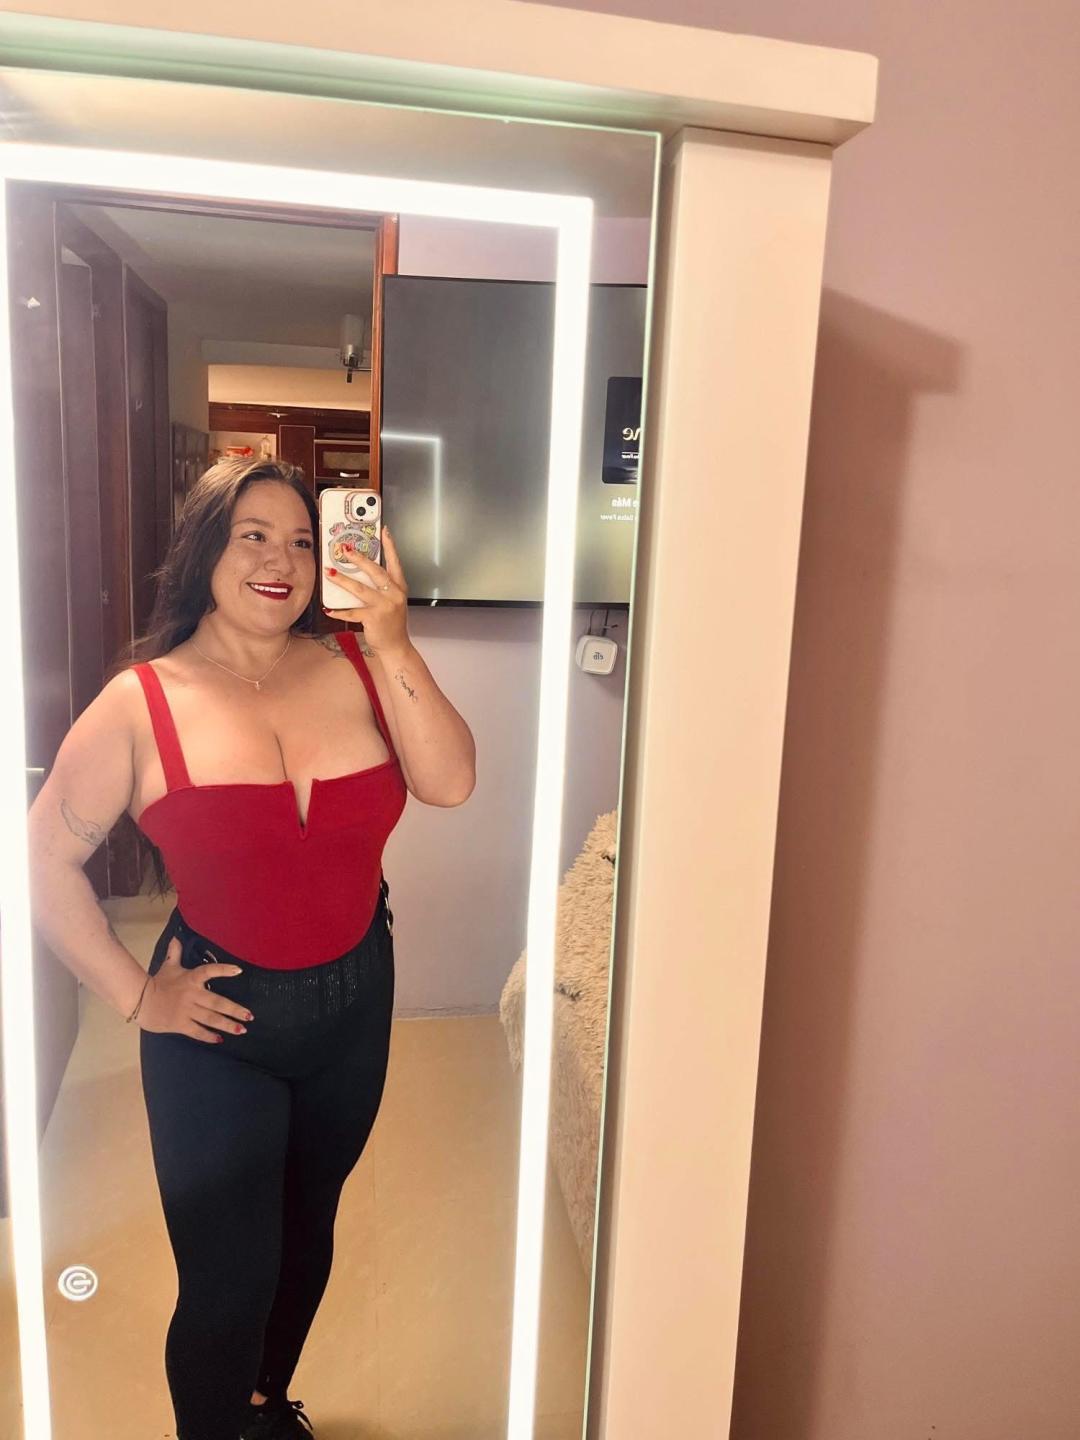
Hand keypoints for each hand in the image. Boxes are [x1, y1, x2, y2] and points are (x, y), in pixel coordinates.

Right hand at [137, 937, 251, 1042]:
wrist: (140, 1001)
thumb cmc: (157, 982)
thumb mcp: (168, 966)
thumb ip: (175, 953)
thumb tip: (175, 937)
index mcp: (191, 979)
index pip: (209, 971)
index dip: (223, 970)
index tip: (238, 971)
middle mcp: (192, 995)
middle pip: (217, 1003)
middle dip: (235, 1010)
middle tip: (250, 1016)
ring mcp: (187, 1011)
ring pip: (211, 1019)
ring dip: (227, 1025)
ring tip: (241, 1029)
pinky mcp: (180, 1024)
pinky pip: (197, 1031)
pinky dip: (208, 1036)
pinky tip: (219, 1039)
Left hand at [323, 524, 410, 655]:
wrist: (396, 646)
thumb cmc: (392, 623)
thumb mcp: (392, 601)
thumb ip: (381, 588)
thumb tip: (360, 573)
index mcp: (399, 588)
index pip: (395, 562)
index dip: (390, 546)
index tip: (384, 531)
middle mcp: (394, 594)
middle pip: (375, 571)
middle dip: (359, 559)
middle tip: (345, 549)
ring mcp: (384, 606)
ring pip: (360, 588)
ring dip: (342, 580)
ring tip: (330, 573)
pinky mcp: (373, 618)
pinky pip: (352, 611)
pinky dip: (339, 610)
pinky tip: (329, 608)